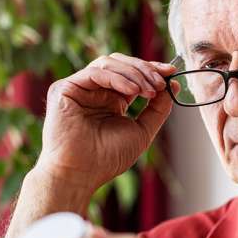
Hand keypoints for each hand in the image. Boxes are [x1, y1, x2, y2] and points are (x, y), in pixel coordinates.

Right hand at [36, 53, 178, 193]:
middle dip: (145, 69)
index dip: (151, 69)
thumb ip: (157, 108)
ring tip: (149, 90)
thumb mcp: (142, 130)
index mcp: (111, 100)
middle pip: (121, 63)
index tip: (171, 73)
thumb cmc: (107, 159)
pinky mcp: (64, 88)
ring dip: (134, 74)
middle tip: (161, 82)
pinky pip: (95, 73)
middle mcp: (94, 91)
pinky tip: (133, 91)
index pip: (131, 74)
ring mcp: (79, 88)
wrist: (81, 174)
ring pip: (108, 63)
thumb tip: (172, 84)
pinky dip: (118, 78)